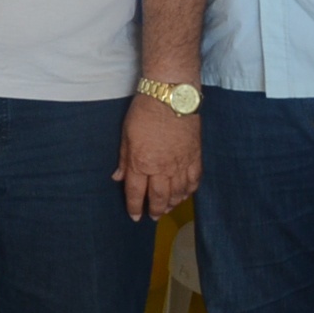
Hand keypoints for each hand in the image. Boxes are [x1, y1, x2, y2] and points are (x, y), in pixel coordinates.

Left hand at [113, 96, 200, 220]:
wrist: (170, 96)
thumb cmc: (144, 111)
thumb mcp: (126, 135)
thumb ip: (124, 160)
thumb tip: (118, 178)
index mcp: (141, 163)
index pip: (137, 193)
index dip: (135, 207)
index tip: (135, 216)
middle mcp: (162, 168)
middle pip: (160, 197)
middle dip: (156, 210)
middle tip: (153, 217)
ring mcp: (181, 164)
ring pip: (178, 193)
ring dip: (173, 203)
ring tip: (168, 208)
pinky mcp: (195, 157)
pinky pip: (194, 181)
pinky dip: (190, 191)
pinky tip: (185, 194)